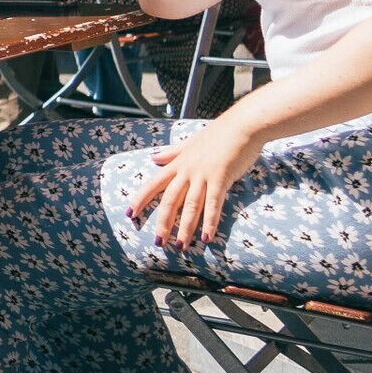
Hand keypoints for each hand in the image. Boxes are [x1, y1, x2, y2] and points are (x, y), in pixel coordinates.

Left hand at [126, 114, 262, 250]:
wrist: (242, 126)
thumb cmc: (218, 135)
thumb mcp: (189, 143)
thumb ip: (172, 152)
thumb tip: (153, 157)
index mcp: (178, 163)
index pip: (153, 184)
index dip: (141, 199)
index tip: (129, 214)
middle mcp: (186, 171)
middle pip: (169, 200)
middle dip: (162, 222)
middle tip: (157, 243)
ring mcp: (203, 175)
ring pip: (190, 206)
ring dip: (184, 228)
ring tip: (179, 246)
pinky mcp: (221, 179)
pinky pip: (213, 204)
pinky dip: (209, 221)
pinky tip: (206, 237)